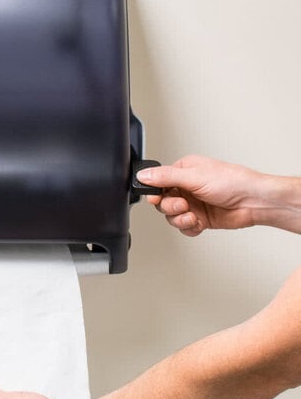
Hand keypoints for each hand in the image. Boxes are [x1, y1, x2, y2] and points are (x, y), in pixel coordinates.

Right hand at [137, 155, 261, 235]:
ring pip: (171, 216)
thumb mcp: (194, 176)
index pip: (158, 182)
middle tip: (183, 205)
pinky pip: (184, 227)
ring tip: (192, 216)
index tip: (155, 198)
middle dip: (171, 207)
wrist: (254, 202)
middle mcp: (186, 187)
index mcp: (183, 171)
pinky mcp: (200, 219)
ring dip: (180, 218)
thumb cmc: (233, 182)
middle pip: (162, 202)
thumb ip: (165, 177)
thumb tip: (143, 175)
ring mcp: (193, 204)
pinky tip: (198, 223)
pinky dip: (189, 227)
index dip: (155, 193)